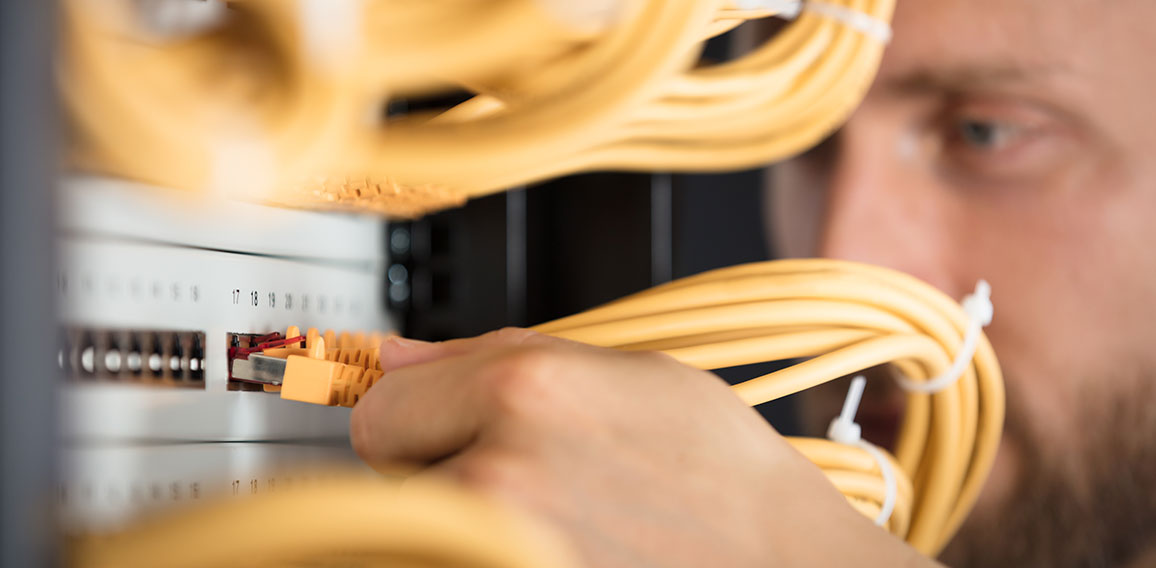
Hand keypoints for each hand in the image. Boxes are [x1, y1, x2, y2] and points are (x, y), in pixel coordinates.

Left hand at [351, 328, 934, 567]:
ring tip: (548, 511)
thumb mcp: (625, 373)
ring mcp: (500, 551)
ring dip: (462, 514)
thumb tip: (399, 355)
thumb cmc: (724, 476)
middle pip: (389, 474)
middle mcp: (499, 477)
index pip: (380, 409)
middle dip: (436, 463)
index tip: (432, 423)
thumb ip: (495, 354)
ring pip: (422, 524)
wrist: (786, 566)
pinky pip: (459, 557)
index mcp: (524, 393)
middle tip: (517, 470)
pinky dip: (486, 548)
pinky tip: (555, 541)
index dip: (414, 415)